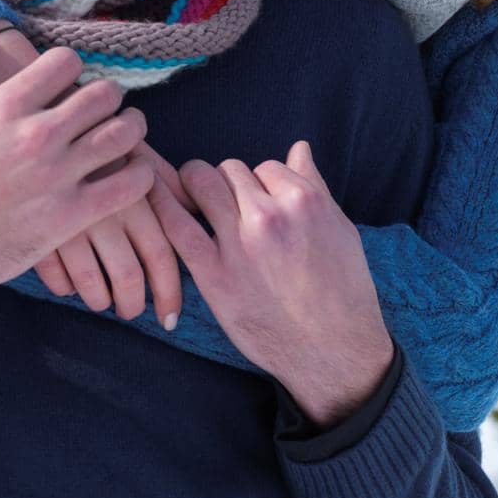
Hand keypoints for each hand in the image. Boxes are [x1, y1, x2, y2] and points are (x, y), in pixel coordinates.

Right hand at [0, 23, 155, 312]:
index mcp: (3, 106)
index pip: (67, 62)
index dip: (70, 68)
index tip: (65, 84)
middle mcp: (36, 136)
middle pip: (105, 93)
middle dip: (107, 95)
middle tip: (101, 108)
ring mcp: (56, 177)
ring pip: (126, 132)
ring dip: (132, 127)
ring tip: (123, 132)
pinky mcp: (69, 217)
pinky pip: (130, 184)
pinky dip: (141, 173)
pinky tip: (131, 172)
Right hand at [33, 141, 200, 329]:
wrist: (43, 123)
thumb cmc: (101, 145)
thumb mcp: (136, 157)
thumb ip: (168, 185)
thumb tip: (197, 211)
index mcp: (137, 197)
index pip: (162, 256)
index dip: (169, 292)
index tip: (170, 317)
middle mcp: (108, 212)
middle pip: (129, 277)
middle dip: (134, 304)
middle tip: (132, 311)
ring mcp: (70, 224)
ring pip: (92, 286)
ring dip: (100, 300)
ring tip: (103, 302)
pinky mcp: (38, 231)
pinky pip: (56, 277)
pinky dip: (65, 288)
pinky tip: (69, 286)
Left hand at [147, 141, 394, 428]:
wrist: (333, 350)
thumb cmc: (343, 289)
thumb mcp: (340, 229)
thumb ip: (314, 185)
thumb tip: (299, 147)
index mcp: (304, 200)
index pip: (266, 166)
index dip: (260, 183)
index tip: (257, 201)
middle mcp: (270, 215)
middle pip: (230, 170)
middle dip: (227, 183)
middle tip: (226, 205)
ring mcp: (239, 244)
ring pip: (201, 184)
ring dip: (195, 188)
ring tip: (196, 203)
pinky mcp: (214, 274)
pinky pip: (177, 226)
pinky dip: (163, 208)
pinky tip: (155, 202)